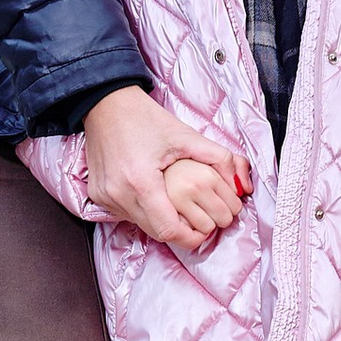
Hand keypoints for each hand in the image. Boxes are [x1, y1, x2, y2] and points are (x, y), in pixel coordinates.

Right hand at [84, 87, 247, 245]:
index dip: (191, 237)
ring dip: (160, 219)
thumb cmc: (146, 118)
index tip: (205, 230)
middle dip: (179, 229)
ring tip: (173, 199)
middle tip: (195, 217)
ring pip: (141, 224)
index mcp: (142, 182)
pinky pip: (126, 214)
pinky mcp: (97, 196)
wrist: (106, 104)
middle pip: (157, 232)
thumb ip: (220, 159)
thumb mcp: (187, 136)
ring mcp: (105, 197)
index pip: (170, 230)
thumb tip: (242, 185)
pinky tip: (151, 191)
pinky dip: (143, 210)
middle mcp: (119, 195)